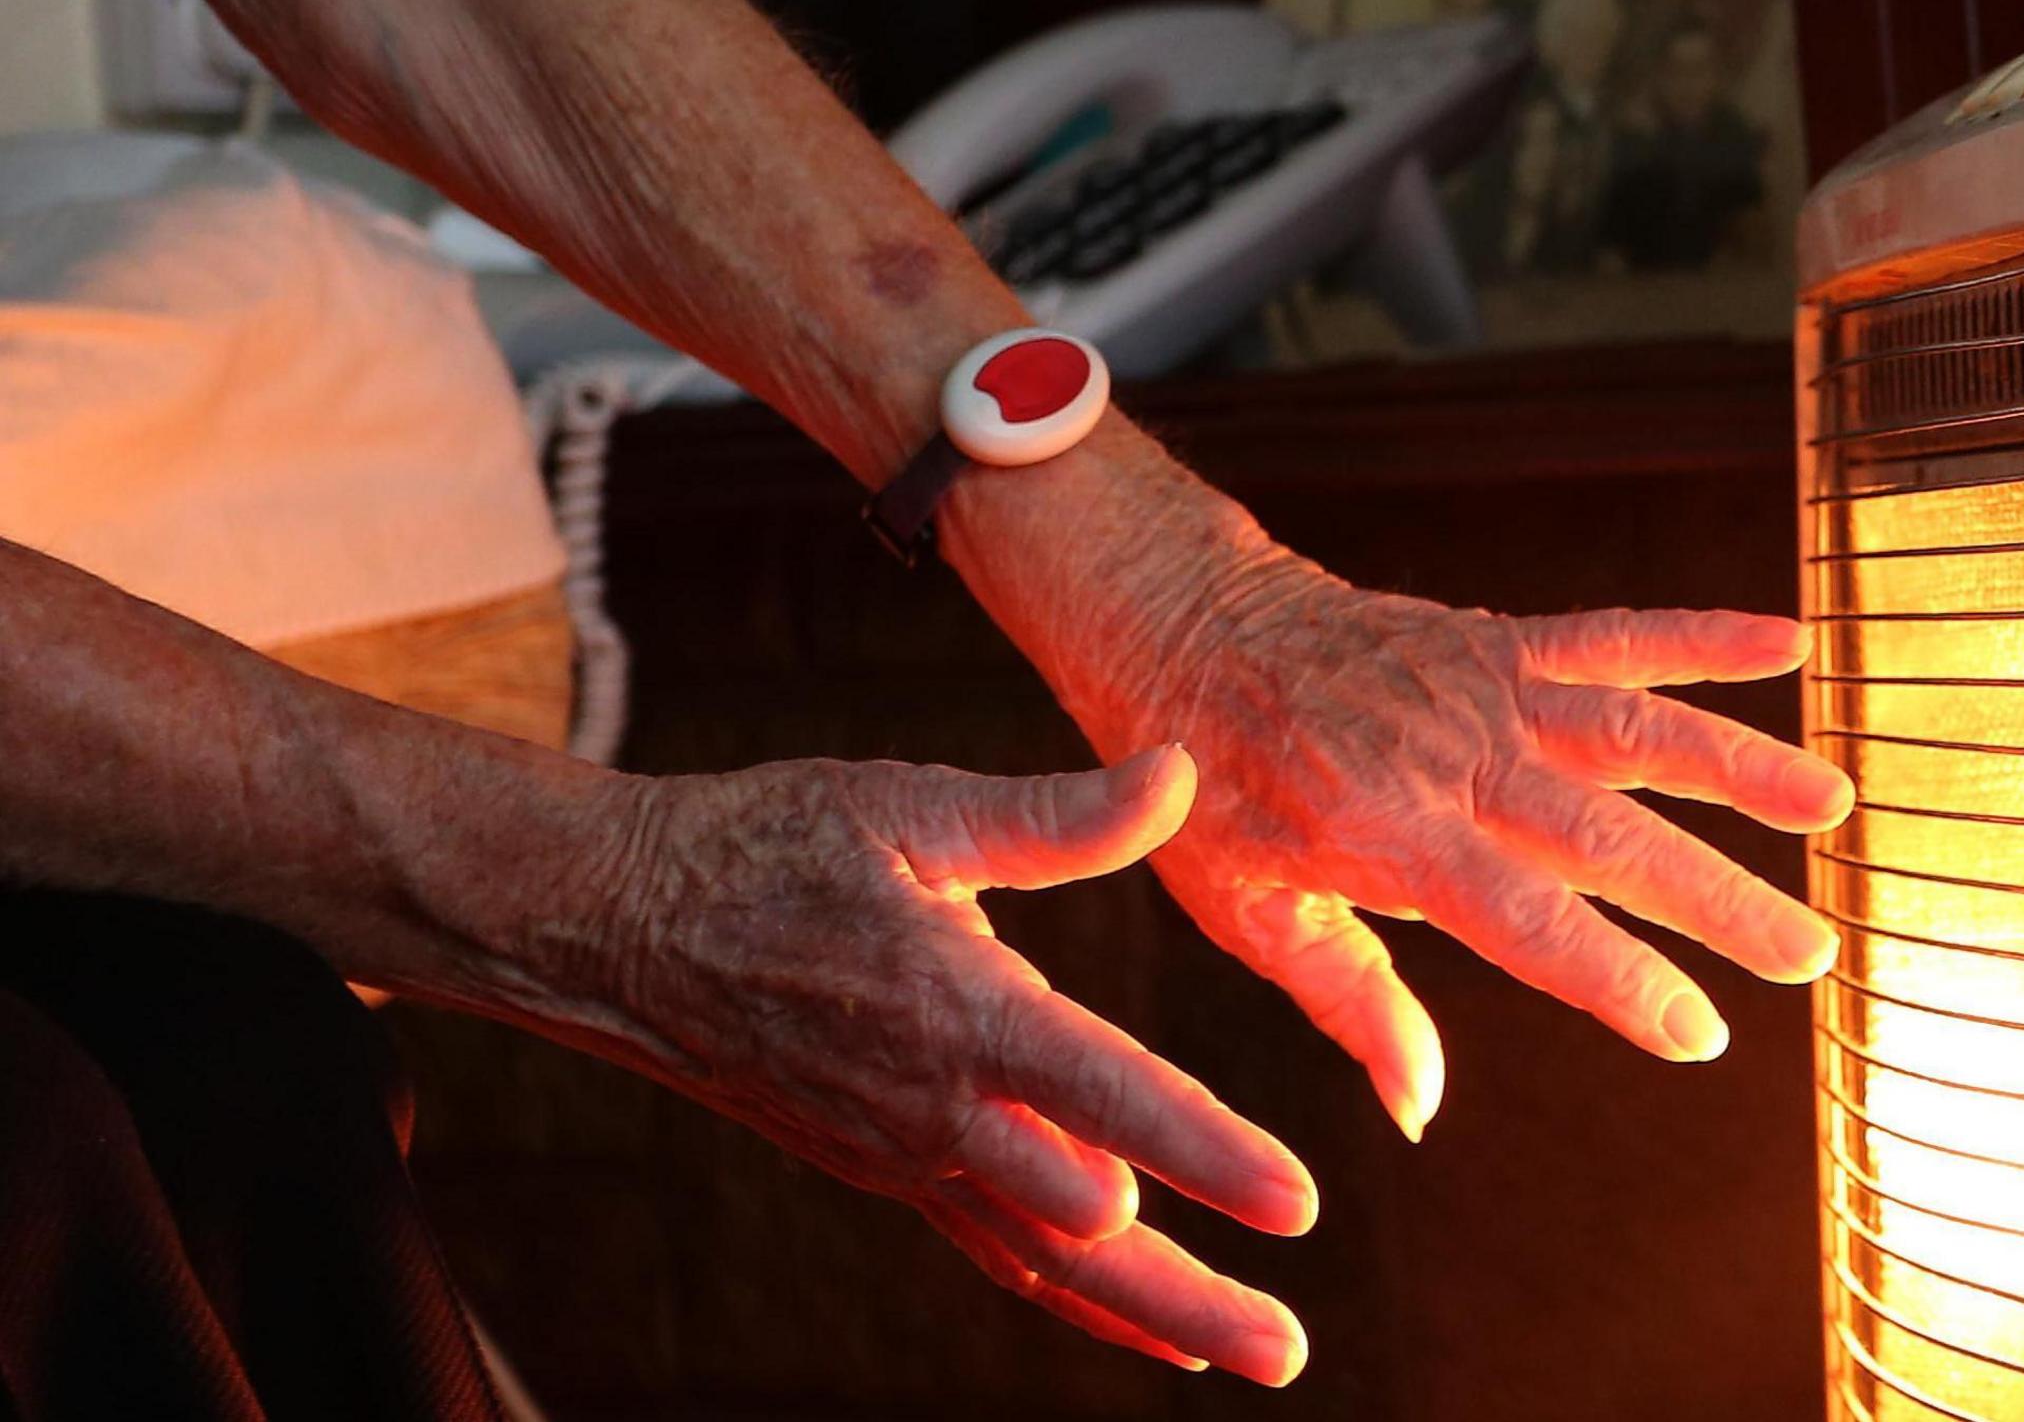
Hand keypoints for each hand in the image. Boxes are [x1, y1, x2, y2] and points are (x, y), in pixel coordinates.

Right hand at [585, 746, 1311, 1383]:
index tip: (1295, 1201)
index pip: (1106, 1091)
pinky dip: (1078, 1302)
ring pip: (1046, 1263)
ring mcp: (909, 1154)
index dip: (1205, 1150)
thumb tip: (1179, 770)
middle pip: (1085, 1225)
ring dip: (1152, 1313)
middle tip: (1290, 1351)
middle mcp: (937, 1105)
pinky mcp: (890, 1172)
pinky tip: (1156, 1326)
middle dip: (1194, 1287)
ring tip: (1250, 1355)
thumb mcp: (910, 805)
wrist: (625, 929)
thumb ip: (1054, 814)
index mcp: (957, 1006)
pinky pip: (997, 1255)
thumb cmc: (771, 847)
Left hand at [1056, 555, 1854, 1140]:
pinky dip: (1698, 635)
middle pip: (1607, 833)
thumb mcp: (1246, 911)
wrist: (1179, 627)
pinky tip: (1786, 644)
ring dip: (1739, 765)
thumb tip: (1421, 1109)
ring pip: (1632, 727)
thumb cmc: (1205, 791)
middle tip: (1811, 954)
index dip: (1617, 978)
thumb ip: (1349, 1001)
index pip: (1526, 921)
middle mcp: (1450, 756)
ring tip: (1832, 806)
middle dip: (1716, 898)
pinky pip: (1610, 633)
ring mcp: (1480, 688)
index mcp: (1387, 835)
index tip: (1699, 1032)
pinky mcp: (1494, 640)